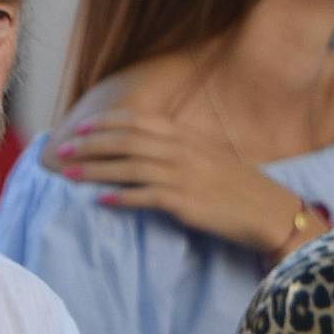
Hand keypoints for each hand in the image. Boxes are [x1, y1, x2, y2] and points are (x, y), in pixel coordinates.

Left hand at [48, 113, 317, 257]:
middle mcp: (181, 150)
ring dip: (96, 169)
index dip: (105, 123)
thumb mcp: (210, 157)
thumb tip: (148, 150)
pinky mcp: (186, 202)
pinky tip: (101, 199)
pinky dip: (120, 196)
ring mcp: (183, 175)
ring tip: (70, 174)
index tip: (81, 129)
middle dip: (90, 144)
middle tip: (62, 151)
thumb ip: (180, 149)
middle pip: (125, 141)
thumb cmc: (240, 188)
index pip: (137, 122)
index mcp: (186, 136)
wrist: (270, 212)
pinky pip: (145, 196)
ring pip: (128, 166)